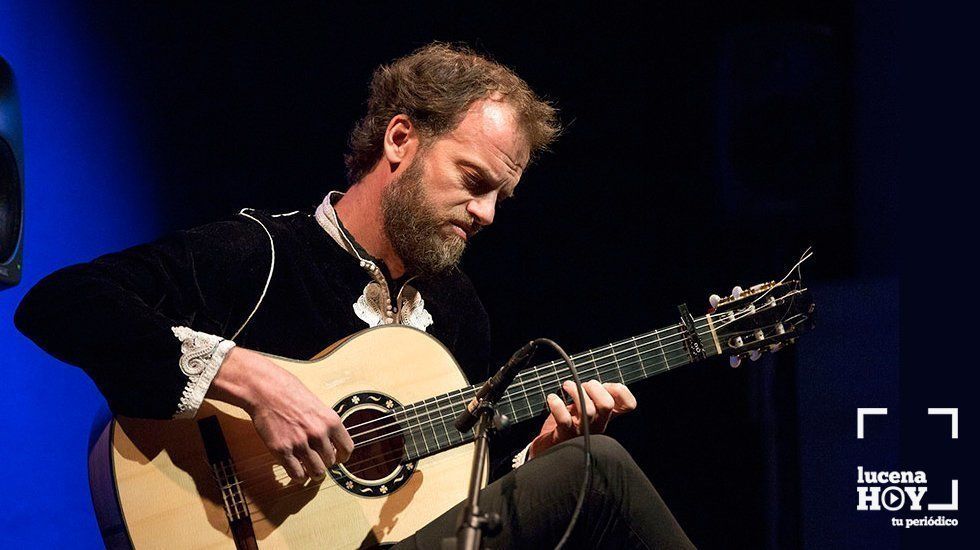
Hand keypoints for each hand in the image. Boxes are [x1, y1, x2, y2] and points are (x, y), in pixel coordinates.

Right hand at [209, 347, 353, 480]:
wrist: (265, 390)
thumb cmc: (290, 393)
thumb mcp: (317, 405)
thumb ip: (326, 424)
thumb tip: (333, 443)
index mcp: (330, 421)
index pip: (347, 449)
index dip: (342, 457)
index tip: (338, 458)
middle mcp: (318, 433)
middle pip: (330, 462)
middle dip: (324, 463)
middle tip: (317, 460)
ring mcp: (300, 443)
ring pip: (316, 472)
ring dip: (313, 473)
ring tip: (309, 469)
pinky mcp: (282, 450)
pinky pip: (297, 474)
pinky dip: (298, 476)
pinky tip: (296, 470)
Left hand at [528, 379, 636, 459]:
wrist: (550, 449)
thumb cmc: (569, 424)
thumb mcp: (587, 406)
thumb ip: (596, 394)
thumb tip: (599, 383)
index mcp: (606, 416)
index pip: (628, 405)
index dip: (621, 390)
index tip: (607, 385)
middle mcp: (598, 425)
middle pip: (607, 404)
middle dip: (594, 388)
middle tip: (583, 385)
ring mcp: (582, 432)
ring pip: (587, 410)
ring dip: (575, 391)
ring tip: (567, 386)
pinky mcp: (564, 436)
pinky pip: (564, 420)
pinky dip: (557, 405)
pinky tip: (553, 398)